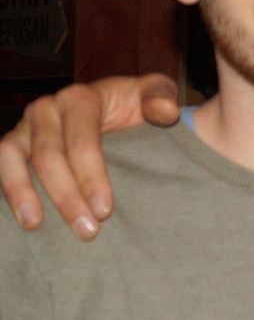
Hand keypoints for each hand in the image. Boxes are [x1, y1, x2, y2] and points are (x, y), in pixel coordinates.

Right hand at [0, 74, 178, 239]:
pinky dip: (7, 189)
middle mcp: (47, 109)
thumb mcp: (154, 93)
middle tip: (87, 230)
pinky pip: (1, 165)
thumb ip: (161, 98)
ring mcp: (26, 127)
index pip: (81, 140)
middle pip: (49, 155)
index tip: (105, 210)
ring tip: (35, 225)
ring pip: (12, 158)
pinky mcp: (14, 145)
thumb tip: (165, 112)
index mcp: (80, 98)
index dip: (91, 176)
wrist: (116, 108)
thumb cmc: (136, 105)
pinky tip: (22, 216)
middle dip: (66, 196)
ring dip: (23, 194)